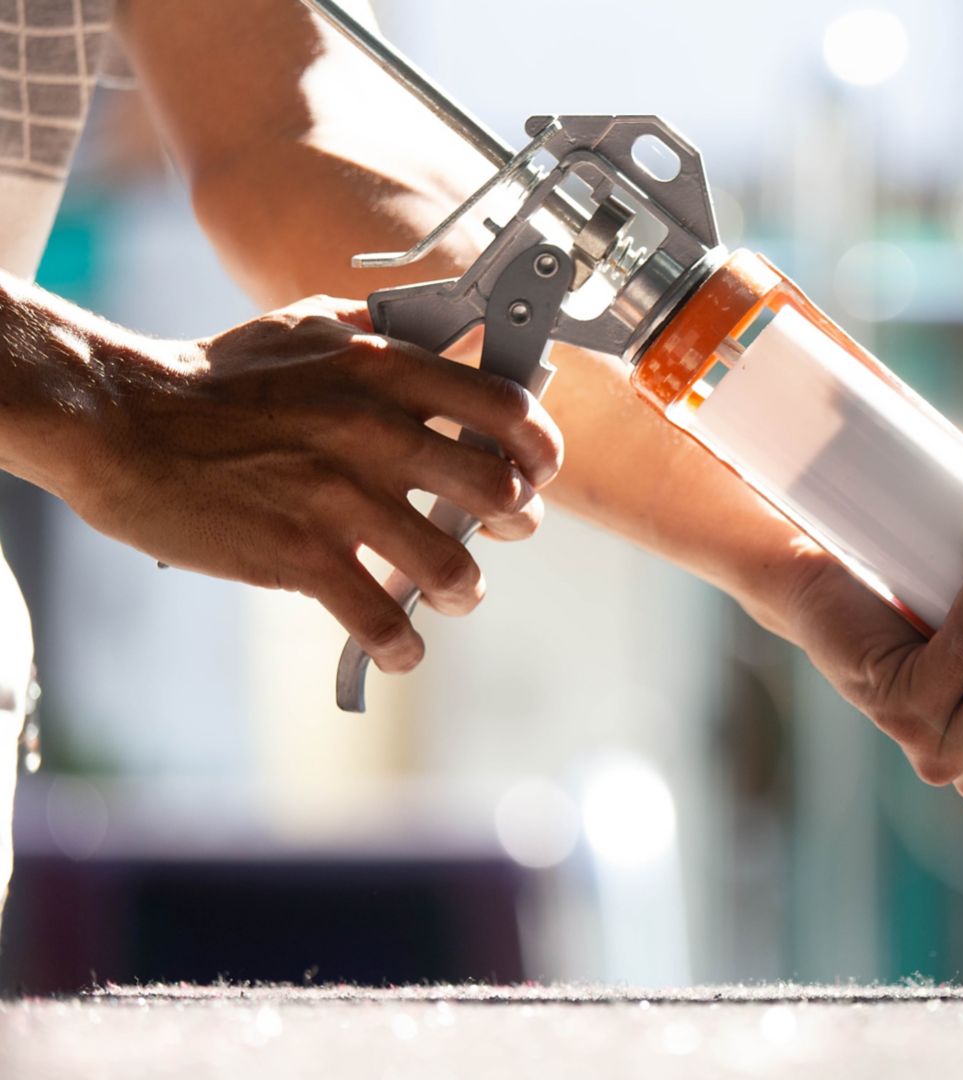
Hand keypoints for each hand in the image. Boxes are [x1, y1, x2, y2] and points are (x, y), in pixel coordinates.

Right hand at [61, 296, 563, 672]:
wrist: (120, 420)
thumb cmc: (214, 376)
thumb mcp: (305, 326)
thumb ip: (381, 331)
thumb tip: (448, 330)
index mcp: (383, 371)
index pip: (505, 407)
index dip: (539, 446)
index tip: (538, 470)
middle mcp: (373, 431)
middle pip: (497, 489)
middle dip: (516, 520)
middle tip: (501, 530)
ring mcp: (339, 497)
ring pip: (451, 566)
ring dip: (464, 590)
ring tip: (454, 593)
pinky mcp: (301, 556)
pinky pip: (381, 619)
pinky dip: (401, 645)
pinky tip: (399, 647)